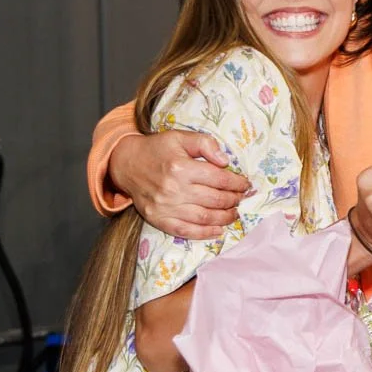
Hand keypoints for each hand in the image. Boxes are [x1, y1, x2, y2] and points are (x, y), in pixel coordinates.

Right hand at [113, 130, 250, 240]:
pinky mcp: (158, 219)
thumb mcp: (180, 137)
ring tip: (234, 213)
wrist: (126, 164)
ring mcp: (165, 207)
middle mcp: (174, 189)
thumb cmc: (157, 149)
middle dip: (234, 200)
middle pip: (214, 199)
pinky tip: (218, 230)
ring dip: (225, 218)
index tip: (245, 184)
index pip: (219, 179)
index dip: (237, 183)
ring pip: (204, 217)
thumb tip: (226, 161)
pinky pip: (186, 231)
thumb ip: (205, 144)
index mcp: (181, 167)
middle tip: (241, 198)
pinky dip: (205, 233)